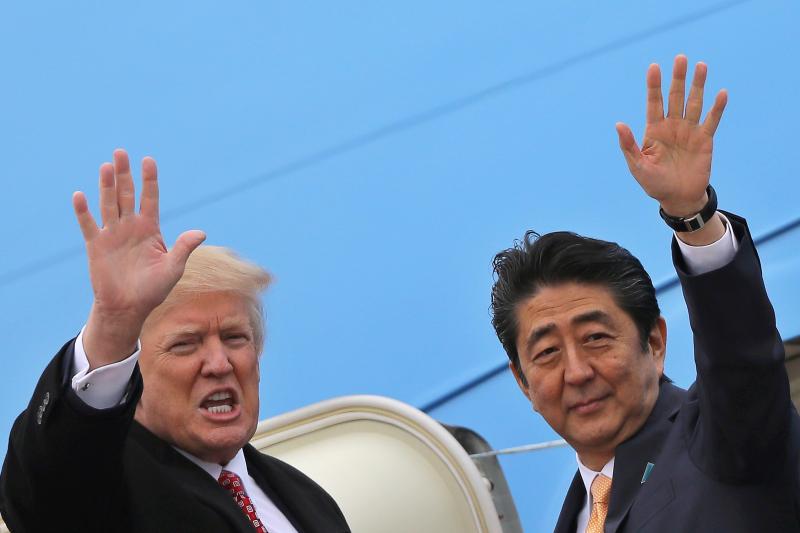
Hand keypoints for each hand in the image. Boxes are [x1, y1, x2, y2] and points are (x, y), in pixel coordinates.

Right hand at [74, 149, 204, 367]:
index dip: (149, 180)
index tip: (148, 160)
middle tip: (121, 152)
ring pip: (109, 204)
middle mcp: (130, 227)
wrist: (129, 307)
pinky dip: (83, 212)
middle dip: (124, 174)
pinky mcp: (96, 246)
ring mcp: (112, 234)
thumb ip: (183, 248)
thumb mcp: (173, 268)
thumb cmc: (153, 289)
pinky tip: (80, 195)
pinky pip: (89, 225)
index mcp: (150, 229)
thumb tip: (201, 232)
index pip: (150, 198)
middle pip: (127, 195)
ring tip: (107, 166)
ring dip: (106, 186)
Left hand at [616, 55, 726, 217]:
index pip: (654, 102)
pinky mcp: (705, 140)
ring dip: (698, 85)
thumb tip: (618, 124)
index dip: (654, 85)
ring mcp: (689, 131)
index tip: (654, 66)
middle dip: (678, 78)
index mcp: (654, 130)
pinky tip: (721, 93)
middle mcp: (672, 126)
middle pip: (675, 97)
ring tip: (701, 66)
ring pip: (694, 103)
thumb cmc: (654, 184)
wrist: (678, 198)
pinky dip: (717, 108)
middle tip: (681, 58)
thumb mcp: (638, 166)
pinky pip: (711, 120)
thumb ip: (629, 145)